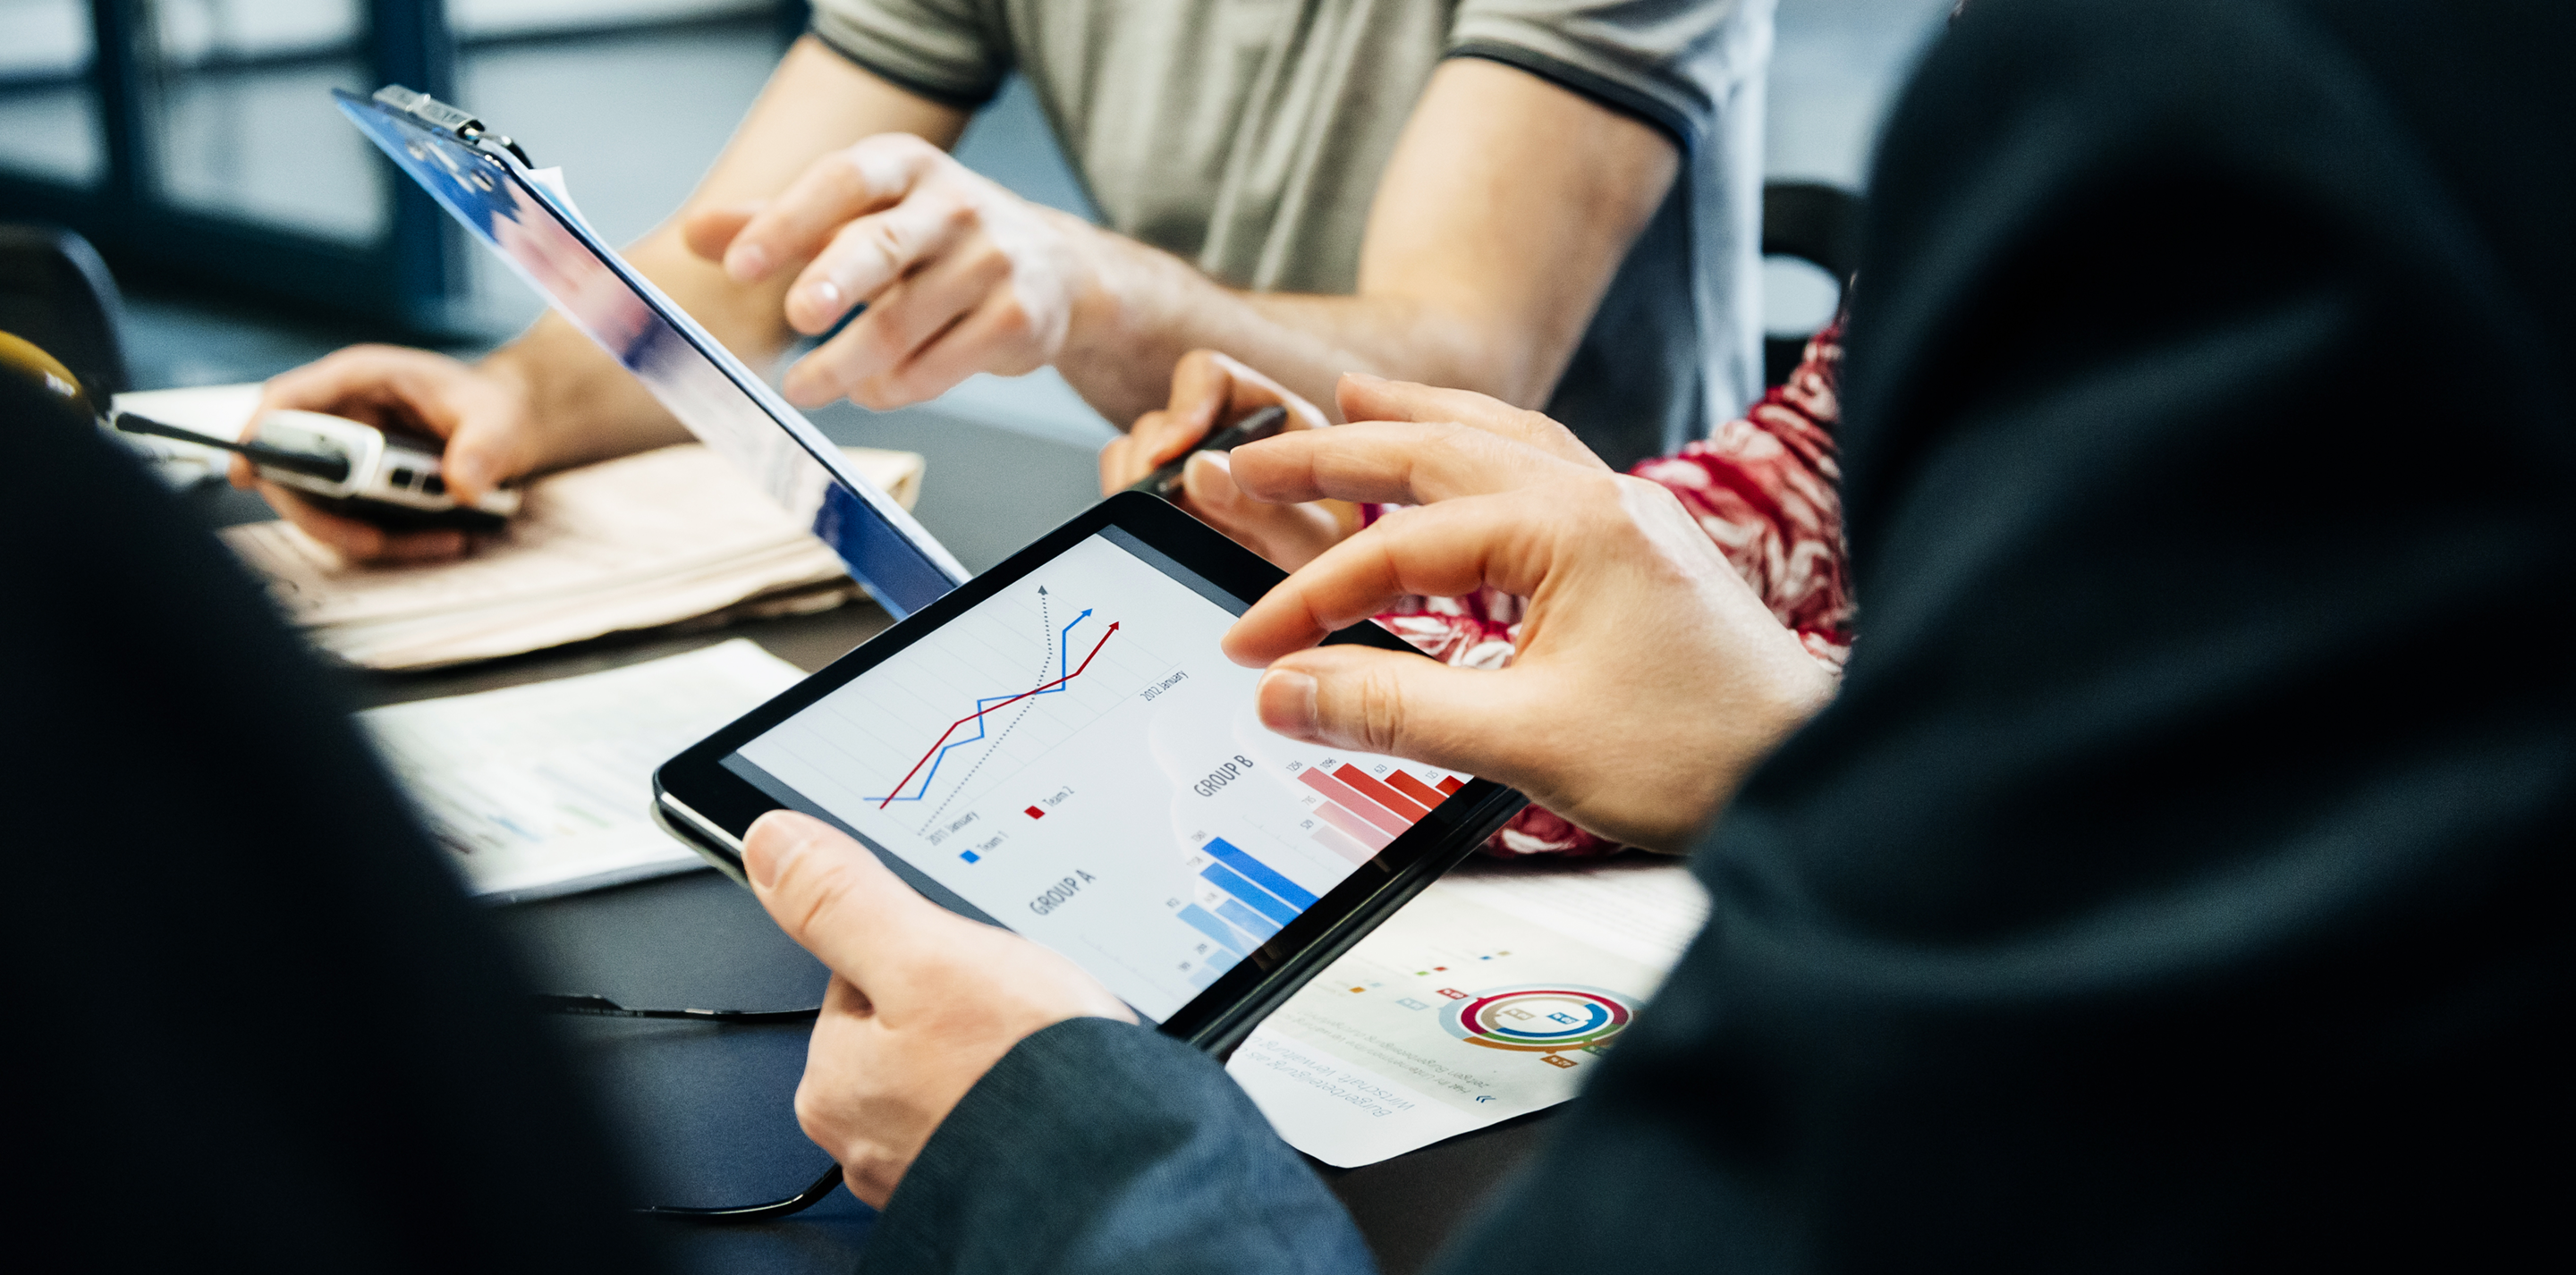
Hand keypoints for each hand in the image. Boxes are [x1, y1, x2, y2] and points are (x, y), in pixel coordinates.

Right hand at [234, 346, 541, 562]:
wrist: (513, 428)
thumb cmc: (495, 408)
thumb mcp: (499, 421)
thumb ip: (484, 448)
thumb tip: (462, 485)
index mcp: (361, 378)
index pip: (289, 400)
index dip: (257, 434)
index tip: (246, 472)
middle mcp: (344, 417)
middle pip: (291, 466)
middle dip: (321, 511)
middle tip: (371, 540)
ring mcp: (348, 456)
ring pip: (321, 505)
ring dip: (365, 535)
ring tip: (439, 539)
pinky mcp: (363, 491)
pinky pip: (355, 523)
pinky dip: (392, 540)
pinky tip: (441, 540)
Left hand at [686, 133, 1100, 410]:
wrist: (1052, 270)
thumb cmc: (932, 238)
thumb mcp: (862, 212)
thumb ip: (781, 221)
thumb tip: (696, 233)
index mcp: (905, 166)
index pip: (842, 182)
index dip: (787, 221)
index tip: (738, 265)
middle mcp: (953, 206)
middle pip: (881, 245)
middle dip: (835, 282)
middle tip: (798, 316)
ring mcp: (991, 263)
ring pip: (903, 325)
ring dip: (844, 366)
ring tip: (805, 388)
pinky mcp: (1016, 320)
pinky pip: (939, 367)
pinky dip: (893, 388)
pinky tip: (872, 388)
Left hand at [742, 810, 1134, 1207]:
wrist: (1121, 1175)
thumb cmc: (1023, 1085)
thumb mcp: (928, 958)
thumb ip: (845, 901)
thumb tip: (773, 843)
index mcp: (832, 1083)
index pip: (862, 973)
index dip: (926, 950)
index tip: (966, 961)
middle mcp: (865, 1138)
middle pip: (912, 1021)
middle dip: (967, 1004)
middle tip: (1017, 1009)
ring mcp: (928, 1162)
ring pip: (958, 1065)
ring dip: (1001, 1050)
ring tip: (1043, 1048)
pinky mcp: (985, 1176)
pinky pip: (997, 1110)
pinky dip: (1026, 1093)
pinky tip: (1056, 1087)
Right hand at [1101, 350, 1343, 568]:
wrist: (1328, 598)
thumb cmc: (1337, 557)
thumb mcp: (1315, 540)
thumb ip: (1267, 510)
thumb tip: (1197, 470)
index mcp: (1269, 418)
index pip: (1209, 378)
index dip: (1183, 407)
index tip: (1167, 455)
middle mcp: (1223, 434)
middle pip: (1158, 422)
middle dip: (1148, 469)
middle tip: (1151, 514)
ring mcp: (1188, 468)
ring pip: (1132, 456)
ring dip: (1135, 494)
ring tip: (1160, 534)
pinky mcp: (1166, 503)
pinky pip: (1125, 493)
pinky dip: (1131, 515)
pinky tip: (1157, 543)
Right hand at [1218, 381, 1834, 850]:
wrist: (1811, 771)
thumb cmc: (1698, 757)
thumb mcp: (1527, 741)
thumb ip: (1392, 710)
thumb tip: (1285, 693)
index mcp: (1568, 529)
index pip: (1398, 550)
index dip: (1307, 599)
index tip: (1248, 649)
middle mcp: (1599, 499)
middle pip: (1438, 447)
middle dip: (1333, 450)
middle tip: (1248, 458)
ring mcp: (1627, 514)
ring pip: (1499, 434)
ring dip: (1415, 416)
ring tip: (1350, 395)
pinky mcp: (1642, 544)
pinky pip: (1544, 461)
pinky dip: (1483, 442)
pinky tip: (1468, 452)